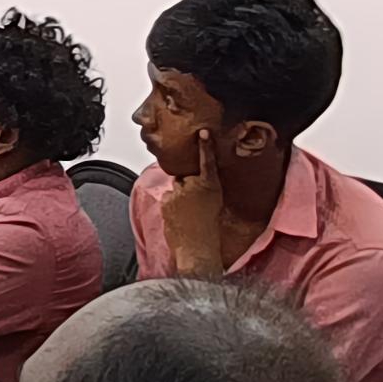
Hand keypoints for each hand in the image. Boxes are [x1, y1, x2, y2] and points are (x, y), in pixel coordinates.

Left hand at [157, 123, 230, 274]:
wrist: (197, 248)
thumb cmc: (209, 228)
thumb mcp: (215, 203)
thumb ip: (205, 188)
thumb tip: (193, 180)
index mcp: (211, 185)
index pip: (207, 161)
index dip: (205, 146)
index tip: (203, 133)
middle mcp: (195, 185)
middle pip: (186, 176)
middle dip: (188, 185)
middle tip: (195, 204)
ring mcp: (179, 192)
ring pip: (177, 187)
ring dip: (180, 196)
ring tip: (189, 213)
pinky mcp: (167, 200)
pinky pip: (168, 197)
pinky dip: (171, 204)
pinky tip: (180, 217)